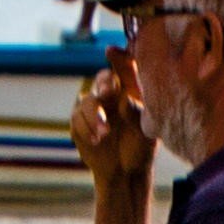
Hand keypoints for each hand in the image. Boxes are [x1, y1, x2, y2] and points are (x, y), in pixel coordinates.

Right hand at [73, 55, 153, 196]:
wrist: (125, 172)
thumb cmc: (141, 147)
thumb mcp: (146, 131)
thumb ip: (136, 113)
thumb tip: (125, 98)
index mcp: (131, 90)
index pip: (125, 67)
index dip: (119, 58)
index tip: (111, 52)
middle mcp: (112, 94)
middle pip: (103, 78)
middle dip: (103, 83)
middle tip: (107, 93)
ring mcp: (94, 106)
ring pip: (88, 100)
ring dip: (94, 117)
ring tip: (104, 135)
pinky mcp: (79, 121)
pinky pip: (77, 118)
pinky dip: (86, 129)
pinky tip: (96, 141)